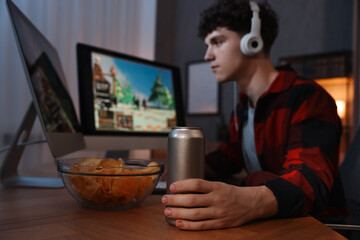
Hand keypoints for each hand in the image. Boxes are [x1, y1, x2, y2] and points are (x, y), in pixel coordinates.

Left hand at [161, 179, 277, 229]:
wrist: (251, 204)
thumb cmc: (230, 193)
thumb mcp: (219, 184)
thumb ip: (203, 187)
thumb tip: (181, 187)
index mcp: (216, 187)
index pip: (197, 184)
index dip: (182, 185)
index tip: (172, 186)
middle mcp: (217, 200)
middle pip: (192, 200)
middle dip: (175, 200)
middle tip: (165, 199)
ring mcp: (218, 213)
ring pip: (195, 214)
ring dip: (178, 213)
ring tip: (167, 211)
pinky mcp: (219, 224)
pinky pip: (201, 226)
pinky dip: (188, 225)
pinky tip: (178, 223)